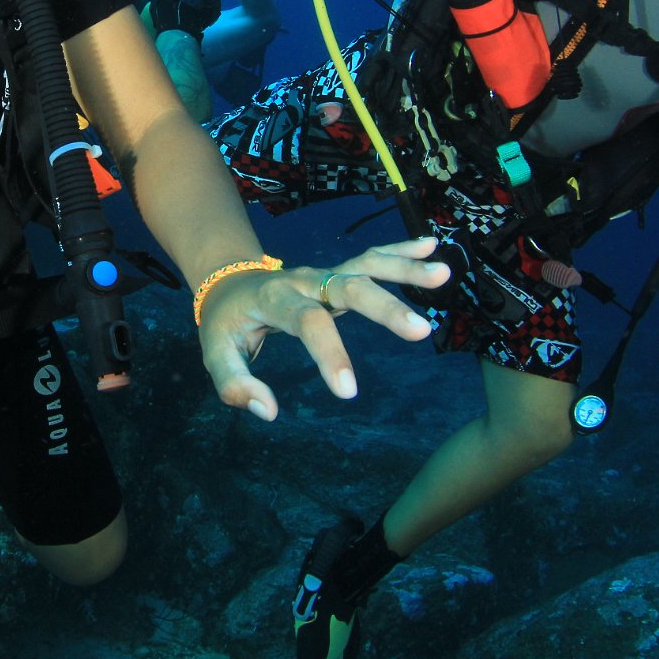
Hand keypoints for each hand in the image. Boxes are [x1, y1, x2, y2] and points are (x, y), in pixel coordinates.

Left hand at [198, 238, 450, 421]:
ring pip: (366, 265)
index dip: (329, 354)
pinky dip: (402, 251)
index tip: (349, 392)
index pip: (307, 322)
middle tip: (420, 331)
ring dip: (404, 269)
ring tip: (443, 274)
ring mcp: (324, 273)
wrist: (229, 282)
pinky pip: (372, 258)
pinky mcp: (339, 274)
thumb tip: (268, 411)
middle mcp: (304, 279)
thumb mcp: (216, 353)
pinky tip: (432, 247)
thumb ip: (234, 384)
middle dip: (384, 307)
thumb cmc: (227, 323)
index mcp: (275, 299)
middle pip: (347, 286)